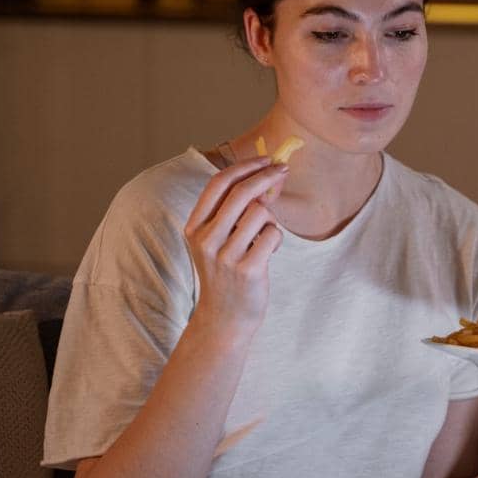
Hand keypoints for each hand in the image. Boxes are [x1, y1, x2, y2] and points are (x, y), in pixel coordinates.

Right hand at [184, 156, 288, 336]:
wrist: (225, 317)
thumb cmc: (226, 272)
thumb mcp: (218, 240)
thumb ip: (234, 211)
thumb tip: (267, 176)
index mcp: (195, 228)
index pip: (218, 184)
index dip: (244, 166)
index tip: (265, 159)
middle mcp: (206, 240)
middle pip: (241, 192)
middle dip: (267, 176)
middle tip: (283, 170)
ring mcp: (226, 256)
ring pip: (260, 212)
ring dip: (270, 219)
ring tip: (264, 237)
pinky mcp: (248, 269)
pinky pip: (273, 234)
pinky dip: (276, 238)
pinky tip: (268, 252)